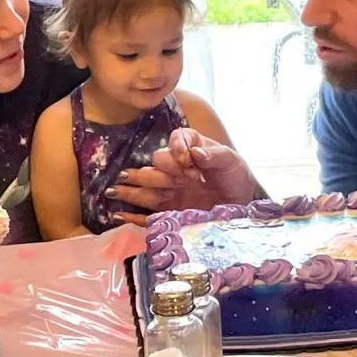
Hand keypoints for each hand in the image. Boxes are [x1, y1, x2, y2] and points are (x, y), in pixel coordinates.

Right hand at [110, 128, 256, 225]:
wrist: (241, 202)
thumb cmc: (234, 175)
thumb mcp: (231, 161)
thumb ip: (215, 155)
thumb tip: (196, 154)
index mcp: (189, 148)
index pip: (175, 140)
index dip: (178, 150)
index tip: (190, 163)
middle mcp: (175, 167)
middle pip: (156, 165)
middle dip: (157, 173)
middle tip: (173, 183)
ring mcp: (170, 189)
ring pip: (146, 187)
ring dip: (131, 189)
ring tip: (115, 191)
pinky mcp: (169, 210)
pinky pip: (147, 213)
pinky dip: (133, 216)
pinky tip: (119, 215)